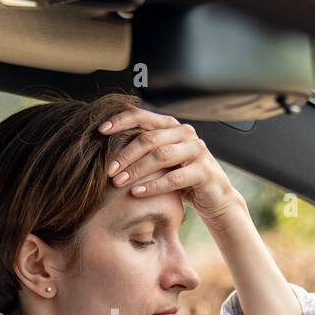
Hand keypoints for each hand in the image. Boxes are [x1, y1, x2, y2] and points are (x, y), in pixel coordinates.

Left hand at [98, 106, 245, 227]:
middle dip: (125, 154)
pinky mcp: (204, 171)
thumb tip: (104, 147)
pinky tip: (137, 193)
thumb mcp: (161, 161)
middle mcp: (185, 133)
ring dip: (136, 170)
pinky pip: (174, 178)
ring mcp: (197, 150)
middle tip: (108, 170)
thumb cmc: (181, 179)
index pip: (142, 116)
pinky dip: (153, 186)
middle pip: (149, 138)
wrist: (214, 198)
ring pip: (160, 156)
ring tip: (118, 182)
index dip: (120, 121)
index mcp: (171, 126)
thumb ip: (142, 151)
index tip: (100, 131)